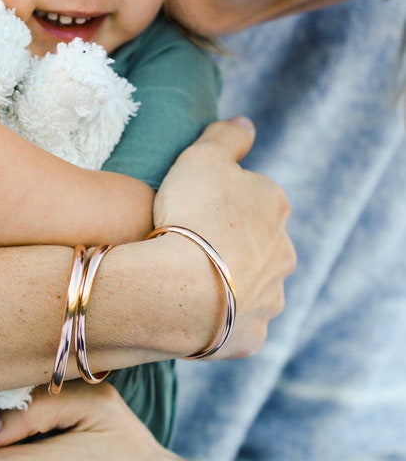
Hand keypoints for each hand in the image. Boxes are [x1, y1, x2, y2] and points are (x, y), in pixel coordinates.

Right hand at [154, 117, 296, 357]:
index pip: (253, 197)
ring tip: (187, 282)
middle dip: (231, 245)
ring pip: (251, 287)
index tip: (191, 208)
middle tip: (187, 245)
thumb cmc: (190, 215)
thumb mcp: (202, 157)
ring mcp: (270, 299)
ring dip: (228, 283)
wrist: (178, 288)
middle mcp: (284, 254)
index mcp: (275, 207)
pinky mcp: (250, 336)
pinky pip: (235, 325)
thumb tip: (246, 123)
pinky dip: (219, 319)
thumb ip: (227, 137)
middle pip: (257, 244)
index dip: (219, 201)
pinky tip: (192, 313)